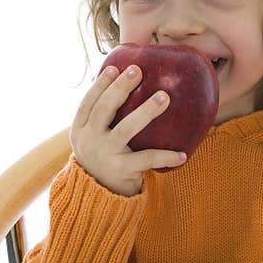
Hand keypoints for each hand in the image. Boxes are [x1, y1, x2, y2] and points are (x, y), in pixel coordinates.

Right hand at [70, 64, 185, 196]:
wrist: (97, 195)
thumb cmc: (102, 156)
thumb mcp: (92, 137)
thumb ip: (101, 116)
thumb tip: (123, 82)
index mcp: (80, 129)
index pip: (88, 102)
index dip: (100, 85)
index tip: (114, 68)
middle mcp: (89, 140)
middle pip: (104, 109)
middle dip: (120, 88)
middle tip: (137, 71)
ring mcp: (105, 155)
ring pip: (126, 129)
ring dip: (146, 111)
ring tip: (164, 97)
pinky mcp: (121, 170)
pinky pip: (147, 159)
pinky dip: (165, 156)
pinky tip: (182, 154)